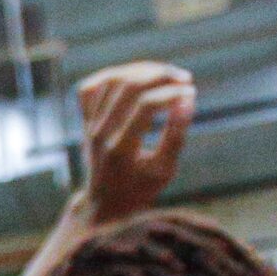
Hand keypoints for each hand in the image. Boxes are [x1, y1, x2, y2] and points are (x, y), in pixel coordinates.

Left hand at [76, 61, 194, 219]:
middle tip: (185, 79)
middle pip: (128, 86)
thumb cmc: (140, 189)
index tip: (191, 93)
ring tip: (168, 76)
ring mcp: (89, 125)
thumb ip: (176, 136)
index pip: (145, 106)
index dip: (171, 94)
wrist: (104, 204)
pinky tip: (137, 77)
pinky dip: (116, 75)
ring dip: (142, 71)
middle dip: (160, 76)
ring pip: (112, 80)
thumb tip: (188, 99)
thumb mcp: (165, 171)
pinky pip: (93, 86)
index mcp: (121, 150)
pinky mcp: (85, 120)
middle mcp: (100, 134)